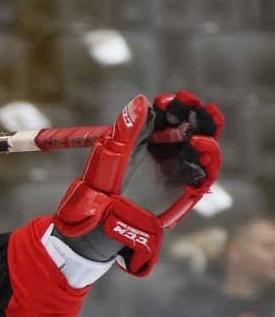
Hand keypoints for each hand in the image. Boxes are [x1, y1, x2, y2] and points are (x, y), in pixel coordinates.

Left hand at [52, 92, 221, 275]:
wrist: (109, 216)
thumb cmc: (106, 184)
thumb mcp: (115, 151)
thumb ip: (129, 127)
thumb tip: (141, 99)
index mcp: (150, 137)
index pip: (168, 114)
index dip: (171, 105)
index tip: (166, 101)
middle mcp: (169, 148)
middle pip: (191, 123)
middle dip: (194, 112)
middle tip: (190, 105)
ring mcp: (182, 164)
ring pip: (204, 141)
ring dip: (206, 129)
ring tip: (195, 128)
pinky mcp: (191, 183)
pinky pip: (208, 166)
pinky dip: (209, 153)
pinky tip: (198, 144)